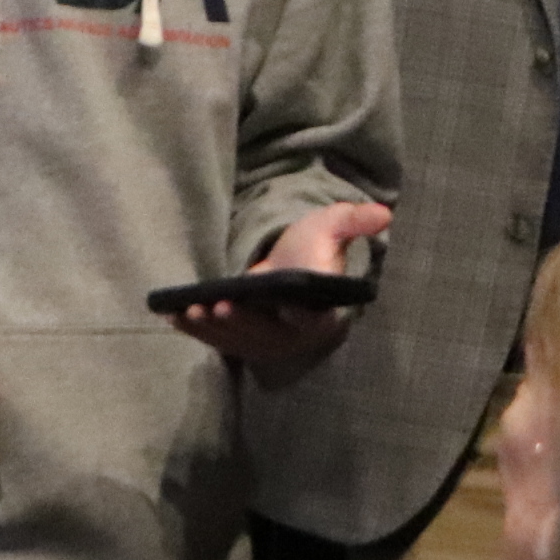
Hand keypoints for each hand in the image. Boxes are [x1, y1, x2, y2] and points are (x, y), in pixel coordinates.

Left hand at [170, 201, 392, 384]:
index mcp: (321, 314)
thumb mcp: (331, 227)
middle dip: (240, 322)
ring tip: (191, 310)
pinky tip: (175, 317)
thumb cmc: (310, 247)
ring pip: (238, 342)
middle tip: (218, 305)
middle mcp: (294, 339)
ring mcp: (267, 345)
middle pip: (266, 334)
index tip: (279, 302)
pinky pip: (220, 342)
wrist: (291, 268)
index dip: (294, 313)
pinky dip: (198, 332)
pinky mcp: (243, 345)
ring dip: (213, 330)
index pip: (308, 318)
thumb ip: (354, 221)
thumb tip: (384, 214)